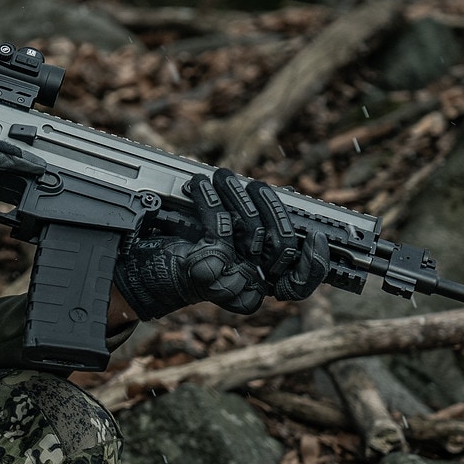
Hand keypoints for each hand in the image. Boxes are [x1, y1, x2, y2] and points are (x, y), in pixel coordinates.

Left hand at [113, 171, 330, 319]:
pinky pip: (220, 224)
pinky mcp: (206, 267)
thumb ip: (253, 233)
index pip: (299, 286)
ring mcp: (229, 280)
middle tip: (258, 185)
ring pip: (252, 229)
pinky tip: (199, 184)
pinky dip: (210, 197)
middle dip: (271, 207)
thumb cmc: (189, 255)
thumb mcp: (227, 246)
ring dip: (236, 193)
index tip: (317, 236)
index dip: (315, 264)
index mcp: (260, 287)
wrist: (146, 277)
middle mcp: (249, 288)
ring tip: (224, 175)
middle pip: (282, 246)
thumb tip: (270, 200)